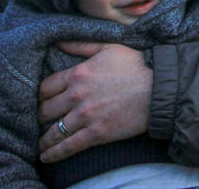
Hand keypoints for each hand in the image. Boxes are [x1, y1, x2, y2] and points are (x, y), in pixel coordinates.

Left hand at [37, 42, 151, 162]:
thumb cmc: (136, 65)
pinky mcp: (96, 133)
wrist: (159, 88)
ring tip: (40, 144)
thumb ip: (81, 45)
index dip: (41, 96)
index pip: (45, 88)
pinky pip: (68, 146)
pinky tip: (46, 157)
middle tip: (41, 121)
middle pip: (45, 110)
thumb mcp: (108, 47)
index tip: (42, 101)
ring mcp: (85, 116)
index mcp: (78, 73)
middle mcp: (76, 95)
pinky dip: (54, 153)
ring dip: (44, 139)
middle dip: (41, 116)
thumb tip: (58, 42)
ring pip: (54, 131)